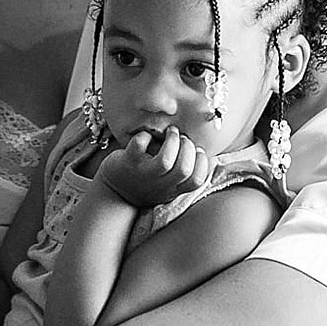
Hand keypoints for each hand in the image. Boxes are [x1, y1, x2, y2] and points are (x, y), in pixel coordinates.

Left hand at [97, 127, 211, 208]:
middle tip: (183, 138)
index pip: (197, 181)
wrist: (115, 193)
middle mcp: (161, 185)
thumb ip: (186, 174)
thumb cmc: (148, 183)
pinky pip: (139, 146)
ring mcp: (144, 174)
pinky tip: (147, 137)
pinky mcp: (128, 162)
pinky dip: (145, 136)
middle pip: (184, 169)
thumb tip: (212, 157)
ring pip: (165, 161)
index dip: (203, 163)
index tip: (198, 150)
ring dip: (172, 141)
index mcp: (174, 189)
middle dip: (188, 148)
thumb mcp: (169, 185)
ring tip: (171, 132)